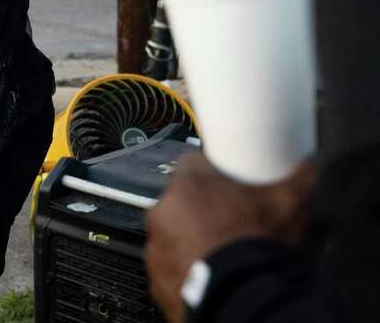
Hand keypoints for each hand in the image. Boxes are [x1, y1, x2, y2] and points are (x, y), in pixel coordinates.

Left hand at [144, 153, 315, 322]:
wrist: (246, 303)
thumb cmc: (260, 249)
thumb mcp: (290, 204)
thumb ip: (299, 177)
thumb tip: (308, 166)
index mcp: (188, 183)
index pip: (196, 164)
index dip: (218, 174)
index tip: (233, 186)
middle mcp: (164, 212)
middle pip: (185, 202)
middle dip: (207, 210)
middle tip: (237, 224)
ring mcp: (158, 248)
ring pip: (177, 236)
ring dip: (196, 241)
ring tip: (229, 253)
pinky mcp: (160, 280)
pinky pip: (174, 269)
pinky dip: (191, 271)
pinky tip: (218, 275)